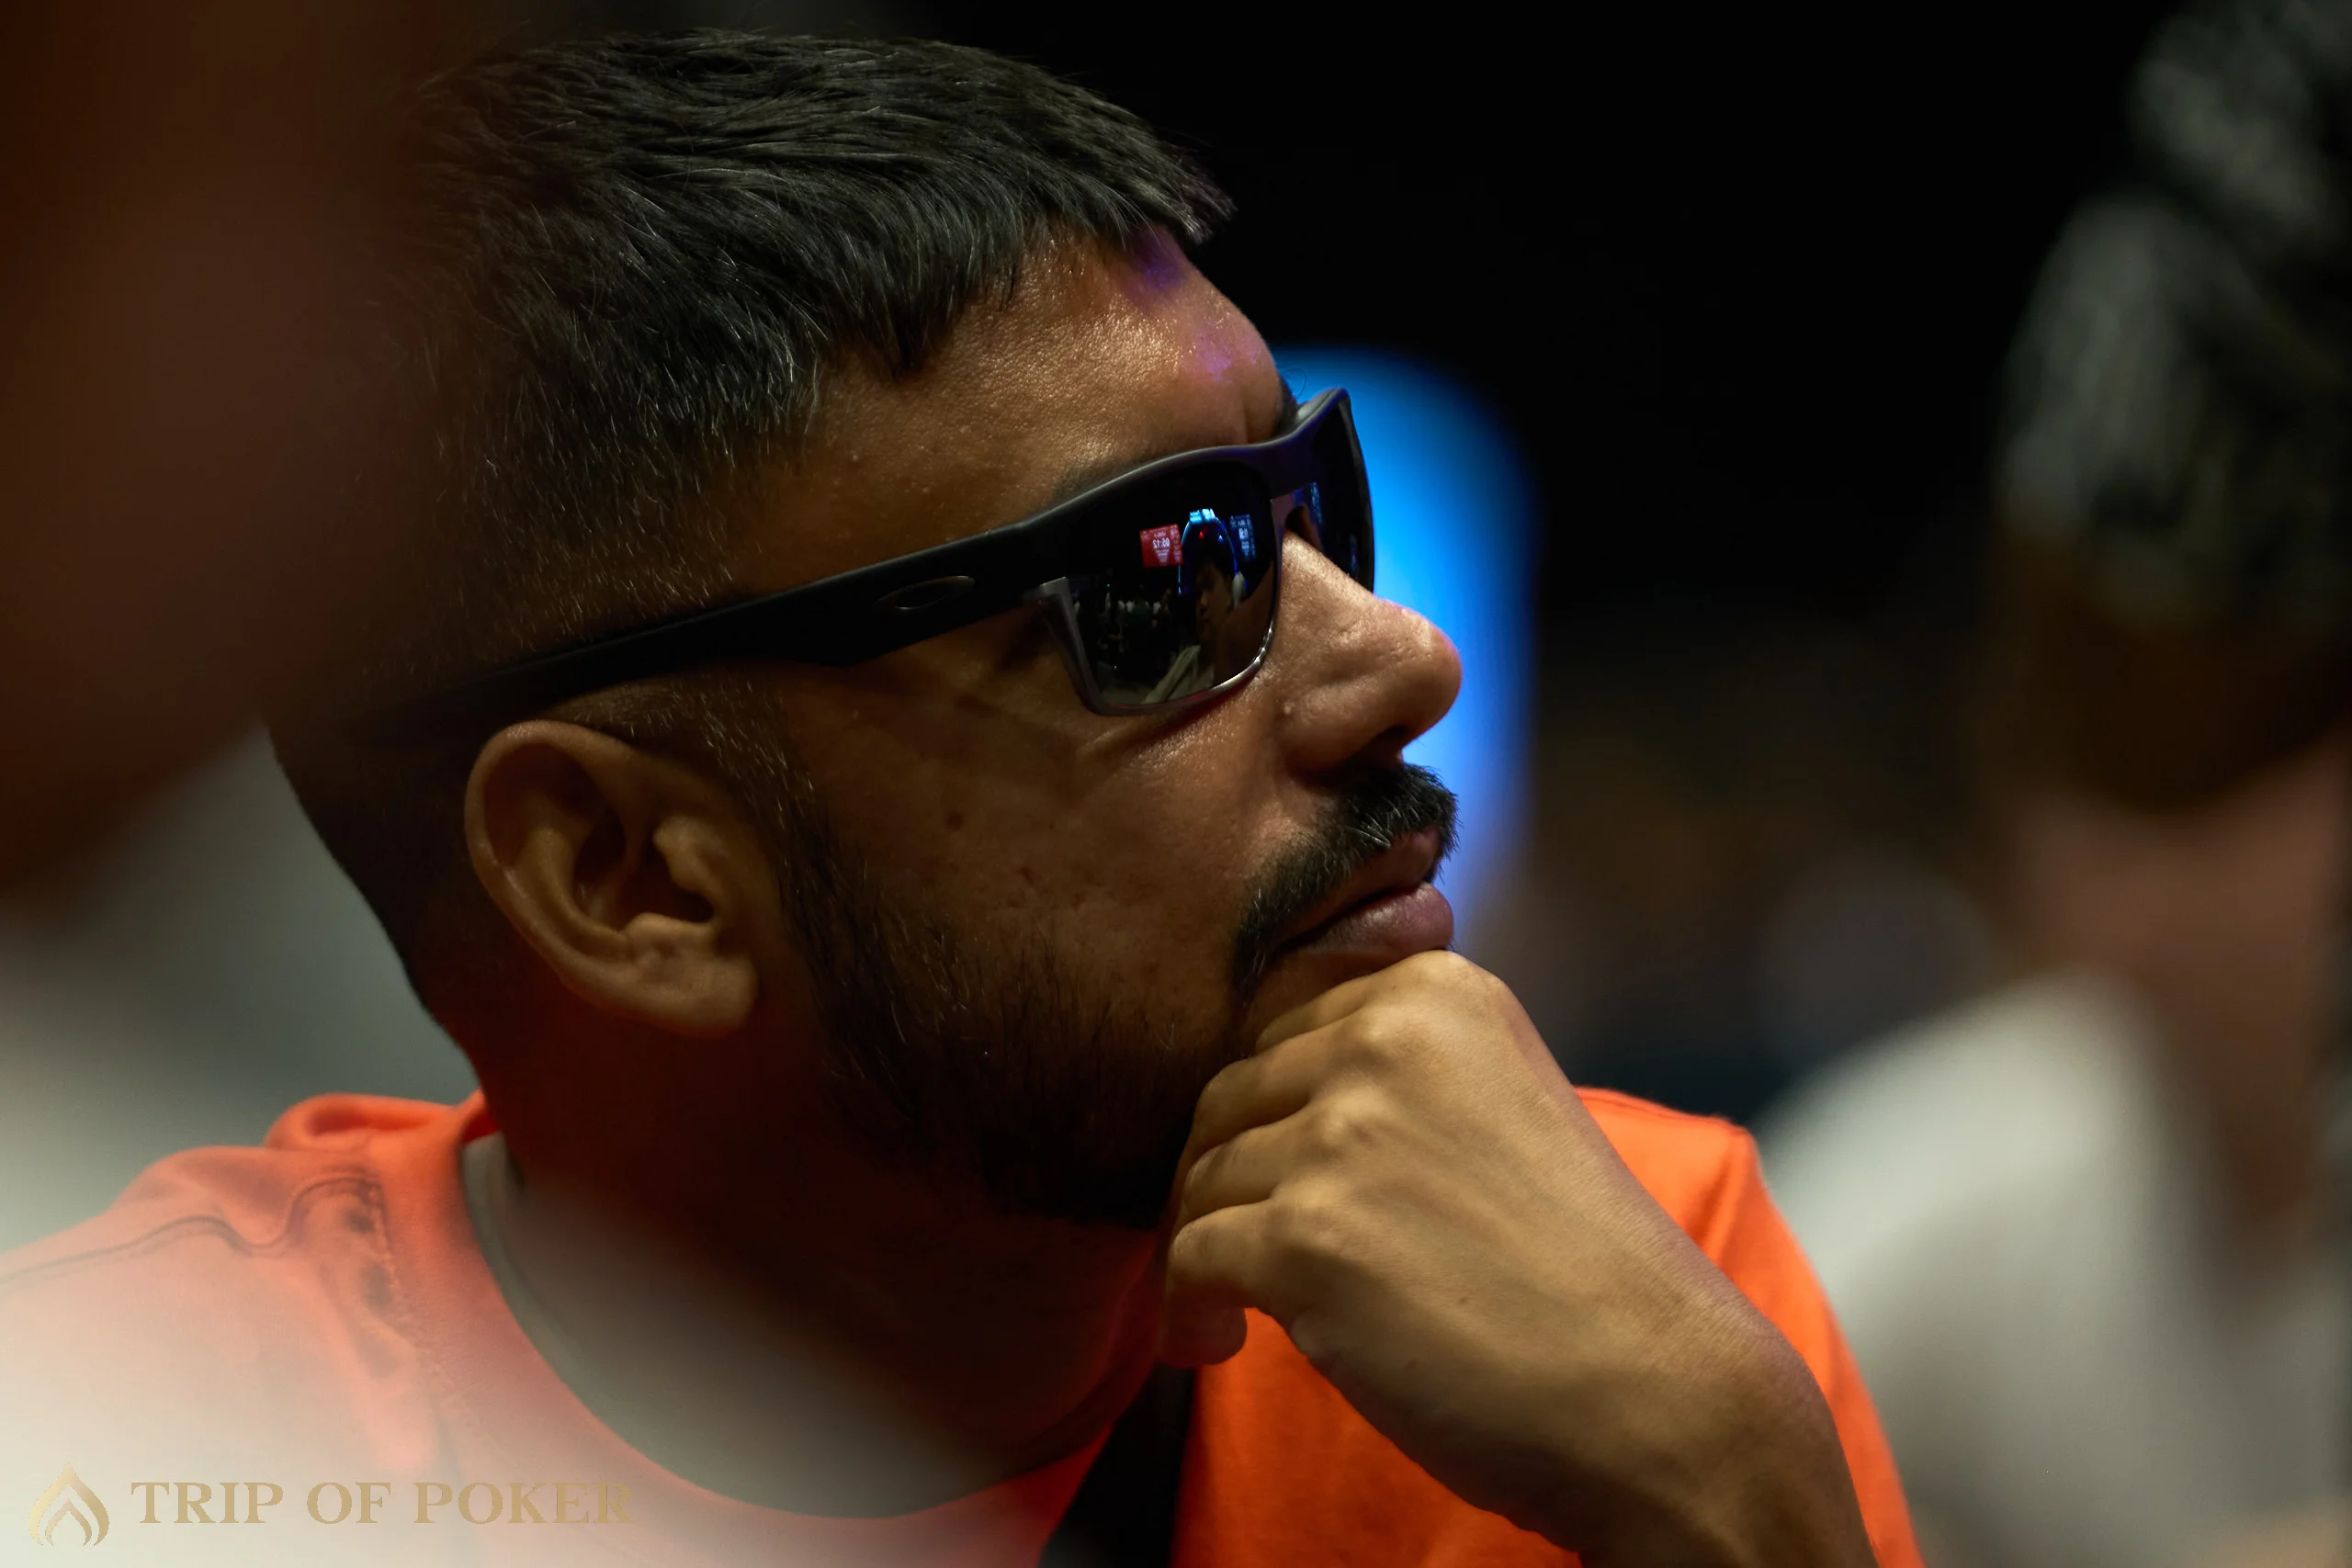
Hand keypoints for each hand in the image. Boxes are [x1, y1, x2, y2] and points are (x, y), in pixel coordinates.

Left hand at [1160, 950, 1874, 1567]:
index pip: (1281, 1026)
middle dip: (1226, 1178)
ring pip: (1203, 1179)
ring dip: (1207, 1251)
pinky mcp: (1306, 1238)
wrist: (1656, 1391)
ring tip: (1238, 1312)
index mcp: (1439, 993)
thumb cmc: (1576, 1269)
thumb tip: (1258, 1083)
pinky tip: (1219, 1346)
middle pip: (1229, 1097)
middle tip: (1244, 1251)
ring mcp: (1345, 1137)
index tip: (1281, 1175)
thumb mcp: (1498, 1105)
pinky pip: (1187, 1259)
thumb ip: (1396, 1072)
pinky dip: (1187, 1311)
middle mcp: (1386, 1040)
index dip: (1267, 1111)